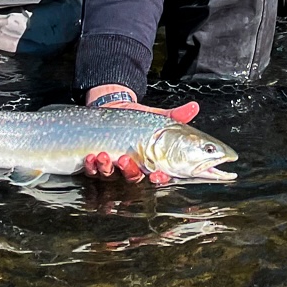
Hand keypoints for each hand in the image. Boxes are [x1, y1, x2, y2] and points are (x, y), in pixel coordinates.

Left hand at [80, 87, 199, 183]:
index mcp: (151, 162)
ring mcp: (114, 167)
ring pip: (111, 176)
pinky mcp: (97, 163)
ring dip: (106, 168)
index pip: (159, 176)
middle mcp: (133, 168)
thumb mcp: (158, 118)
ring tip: (102, 154)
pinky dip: (91, 166)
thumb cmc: (138, 119)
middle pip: (133, 178)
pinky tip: (92, 156)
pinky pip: (93, 171)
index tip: (157, 175)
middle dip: (129, 171)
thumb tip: (195, 107)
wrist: (114, 108)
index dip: (160, 179)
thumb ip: (177, 116)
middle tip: (124, 159)